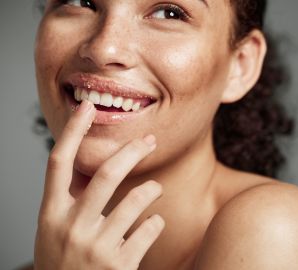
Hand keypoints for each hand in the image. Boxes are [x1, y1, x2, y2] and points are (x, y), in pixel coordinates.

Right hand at [34, 100, 164, 269]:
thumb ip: (71, 198)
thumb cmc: (63, 260)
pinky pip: (150, 229)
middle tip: (150, 141)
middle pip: (106, 174)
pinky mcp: (119, 265)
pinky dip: (156, 222)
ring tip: (155, 188)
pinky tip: (152, 224)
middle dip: (132, 152)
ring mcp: (95, 247)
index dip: (73, 132)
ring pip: (136, 200)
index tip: (87, 107)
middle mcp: (71, 227)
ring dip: (152, 189)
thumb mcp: (55, 228)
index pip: (59, 162)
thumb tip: (92, 163)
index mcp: (51, 213)